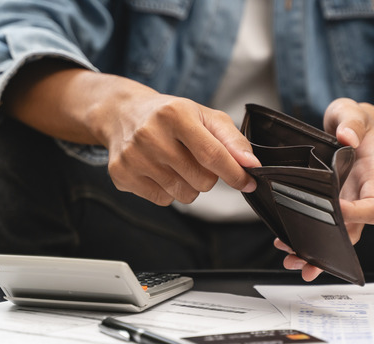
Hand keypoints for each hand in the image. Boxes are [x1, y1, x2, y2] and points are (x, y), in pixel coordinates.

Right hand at [3, 63, 259, 206]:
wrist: (123, 114)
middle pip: (201, 180)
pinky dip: (168, 191)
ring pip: (183, 194)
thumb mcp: (204, 116)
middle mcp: (150, 134)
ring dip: (189, 186)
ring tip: (177, 165)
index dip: (235, 173)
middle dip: (208, 177)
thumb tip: (251, 165)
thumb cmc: (171, 116)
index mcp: (174, 113)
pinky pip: (162, 200)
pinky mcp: (121, 174)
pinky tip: (159, 171)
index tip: (249, 182)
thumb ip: (232, 139)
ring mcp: (133, 156)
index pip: (212, 154)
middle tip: (196, 161)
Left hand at [278, 98, 373, 280]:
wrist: (351, 127)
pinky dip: (306, 237)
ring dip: (316, 252)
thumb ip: (351, 121)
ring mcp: (347, 203)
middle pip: (353, 231)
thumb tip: (347, 136)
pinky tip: (286, 243)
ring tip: (292, 260)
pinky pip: (323, 226)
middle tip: (305, 258)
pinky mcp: (332, 205)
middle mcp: (362, 195)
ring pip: (337, 235)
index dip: (355, 215)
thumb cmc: (355, 121)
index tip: (333, 212)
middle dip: (331, 247)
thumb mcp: (353, 112)